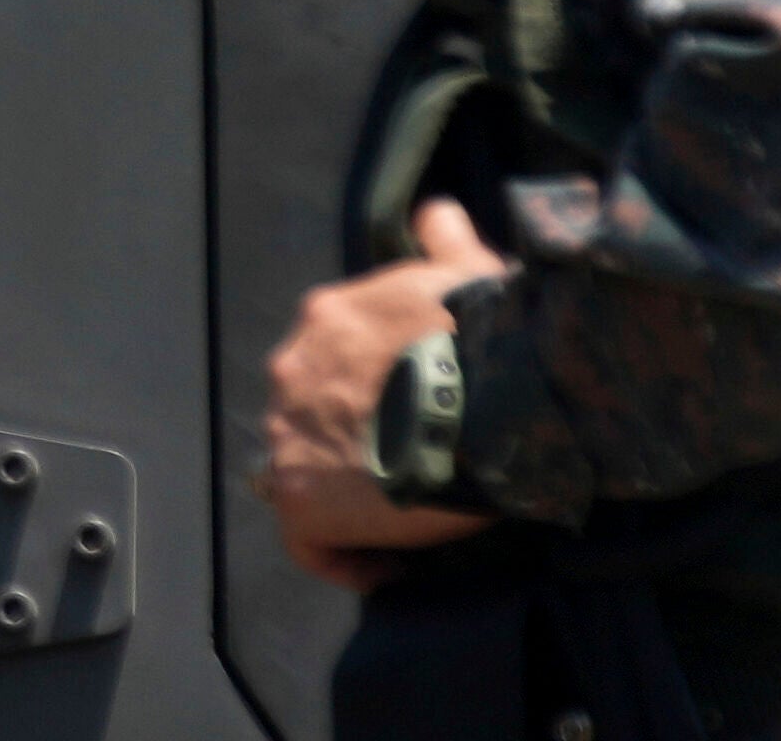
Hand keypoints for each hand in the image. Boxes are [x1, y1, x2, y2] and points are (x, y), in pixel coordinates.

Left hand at [261, 200, 507, 584]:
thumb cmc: (484, 336)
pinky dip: (341, 555)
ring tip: (401, 514)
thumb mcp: (466, 272)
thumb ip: (445, 240)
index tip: (402, 419)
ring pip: (305, 471)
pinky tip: (384, 566)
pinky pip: (309, 542)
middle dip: (349, 438)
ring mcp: (289, 435)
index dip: (362, 394)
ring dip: (345, 490)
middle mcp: (292, 370)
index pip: (328, 362)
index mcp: (326, 318)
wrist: (491, 397)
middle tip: (408, 466)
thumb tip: (441, 213)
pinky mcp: (304, 500)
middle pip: (308, 414)